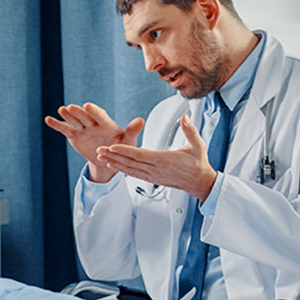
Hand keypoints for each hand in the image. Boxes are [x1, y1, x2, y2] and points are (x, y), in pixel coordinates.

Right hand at [44, 103, 144, 182]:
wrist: (108, 158)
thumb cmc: (121, 146)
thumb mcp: (128, 141)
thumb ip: (132, 130)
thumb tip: (141, 120)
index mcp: (106, 123)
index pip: (100, 116)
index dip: (94, 111)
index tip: (88, 105)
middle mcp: (93, 123)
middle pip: (85, 117)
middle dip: (79, 113)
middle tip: (71, 107)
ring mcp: (83, 128)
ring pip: (74, 121)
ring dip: (68, 116)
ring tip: (61, 110)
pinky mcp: (74, 135)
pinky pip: (65, 129)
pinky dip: (57, 125)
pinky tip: (48, 120)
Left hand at [96, 114, 218, 200]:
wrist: (200, 182)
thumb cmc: (198, 163)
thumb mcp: (197, 145)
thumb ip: (190, 130)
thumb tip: (185, 117)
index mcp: (165, 160)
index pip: (140, 154)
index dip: (125, 150)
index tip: (112, 146)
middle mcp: (156, 169)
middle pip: (130, 162)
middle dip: (113, 155)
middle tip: (99, 150)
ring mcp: (153, 176)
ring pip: (130, 169)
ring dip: (114, 162)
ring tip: (101, 157)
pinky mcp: (152, 179)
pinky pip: (134, 174)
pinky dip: (122, 169)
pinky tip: (114, 165)